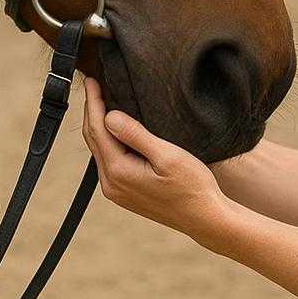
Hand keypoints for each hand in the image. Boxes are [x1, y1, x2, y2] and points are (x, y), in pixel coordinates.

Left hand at [81, 76, 234, 249]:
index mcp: (119, 171)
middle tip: (94, 85)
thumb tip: (109, 116)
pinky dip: (107, 142)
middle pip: (94, 140)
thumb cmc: (192, 186)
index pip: (98, 129)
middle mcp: (111, 184)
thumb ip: (135, 135)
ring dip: (98, 126)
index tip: (92, 81)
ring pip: (100, 151)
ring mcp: (116, 191)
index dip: (94, 103)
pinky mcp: (125, 194)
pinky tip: (114, 131)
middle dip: (92, 111)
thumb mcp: (167, 155)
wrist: (205, 218)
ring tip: (101, 102)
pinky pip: (108, 162)